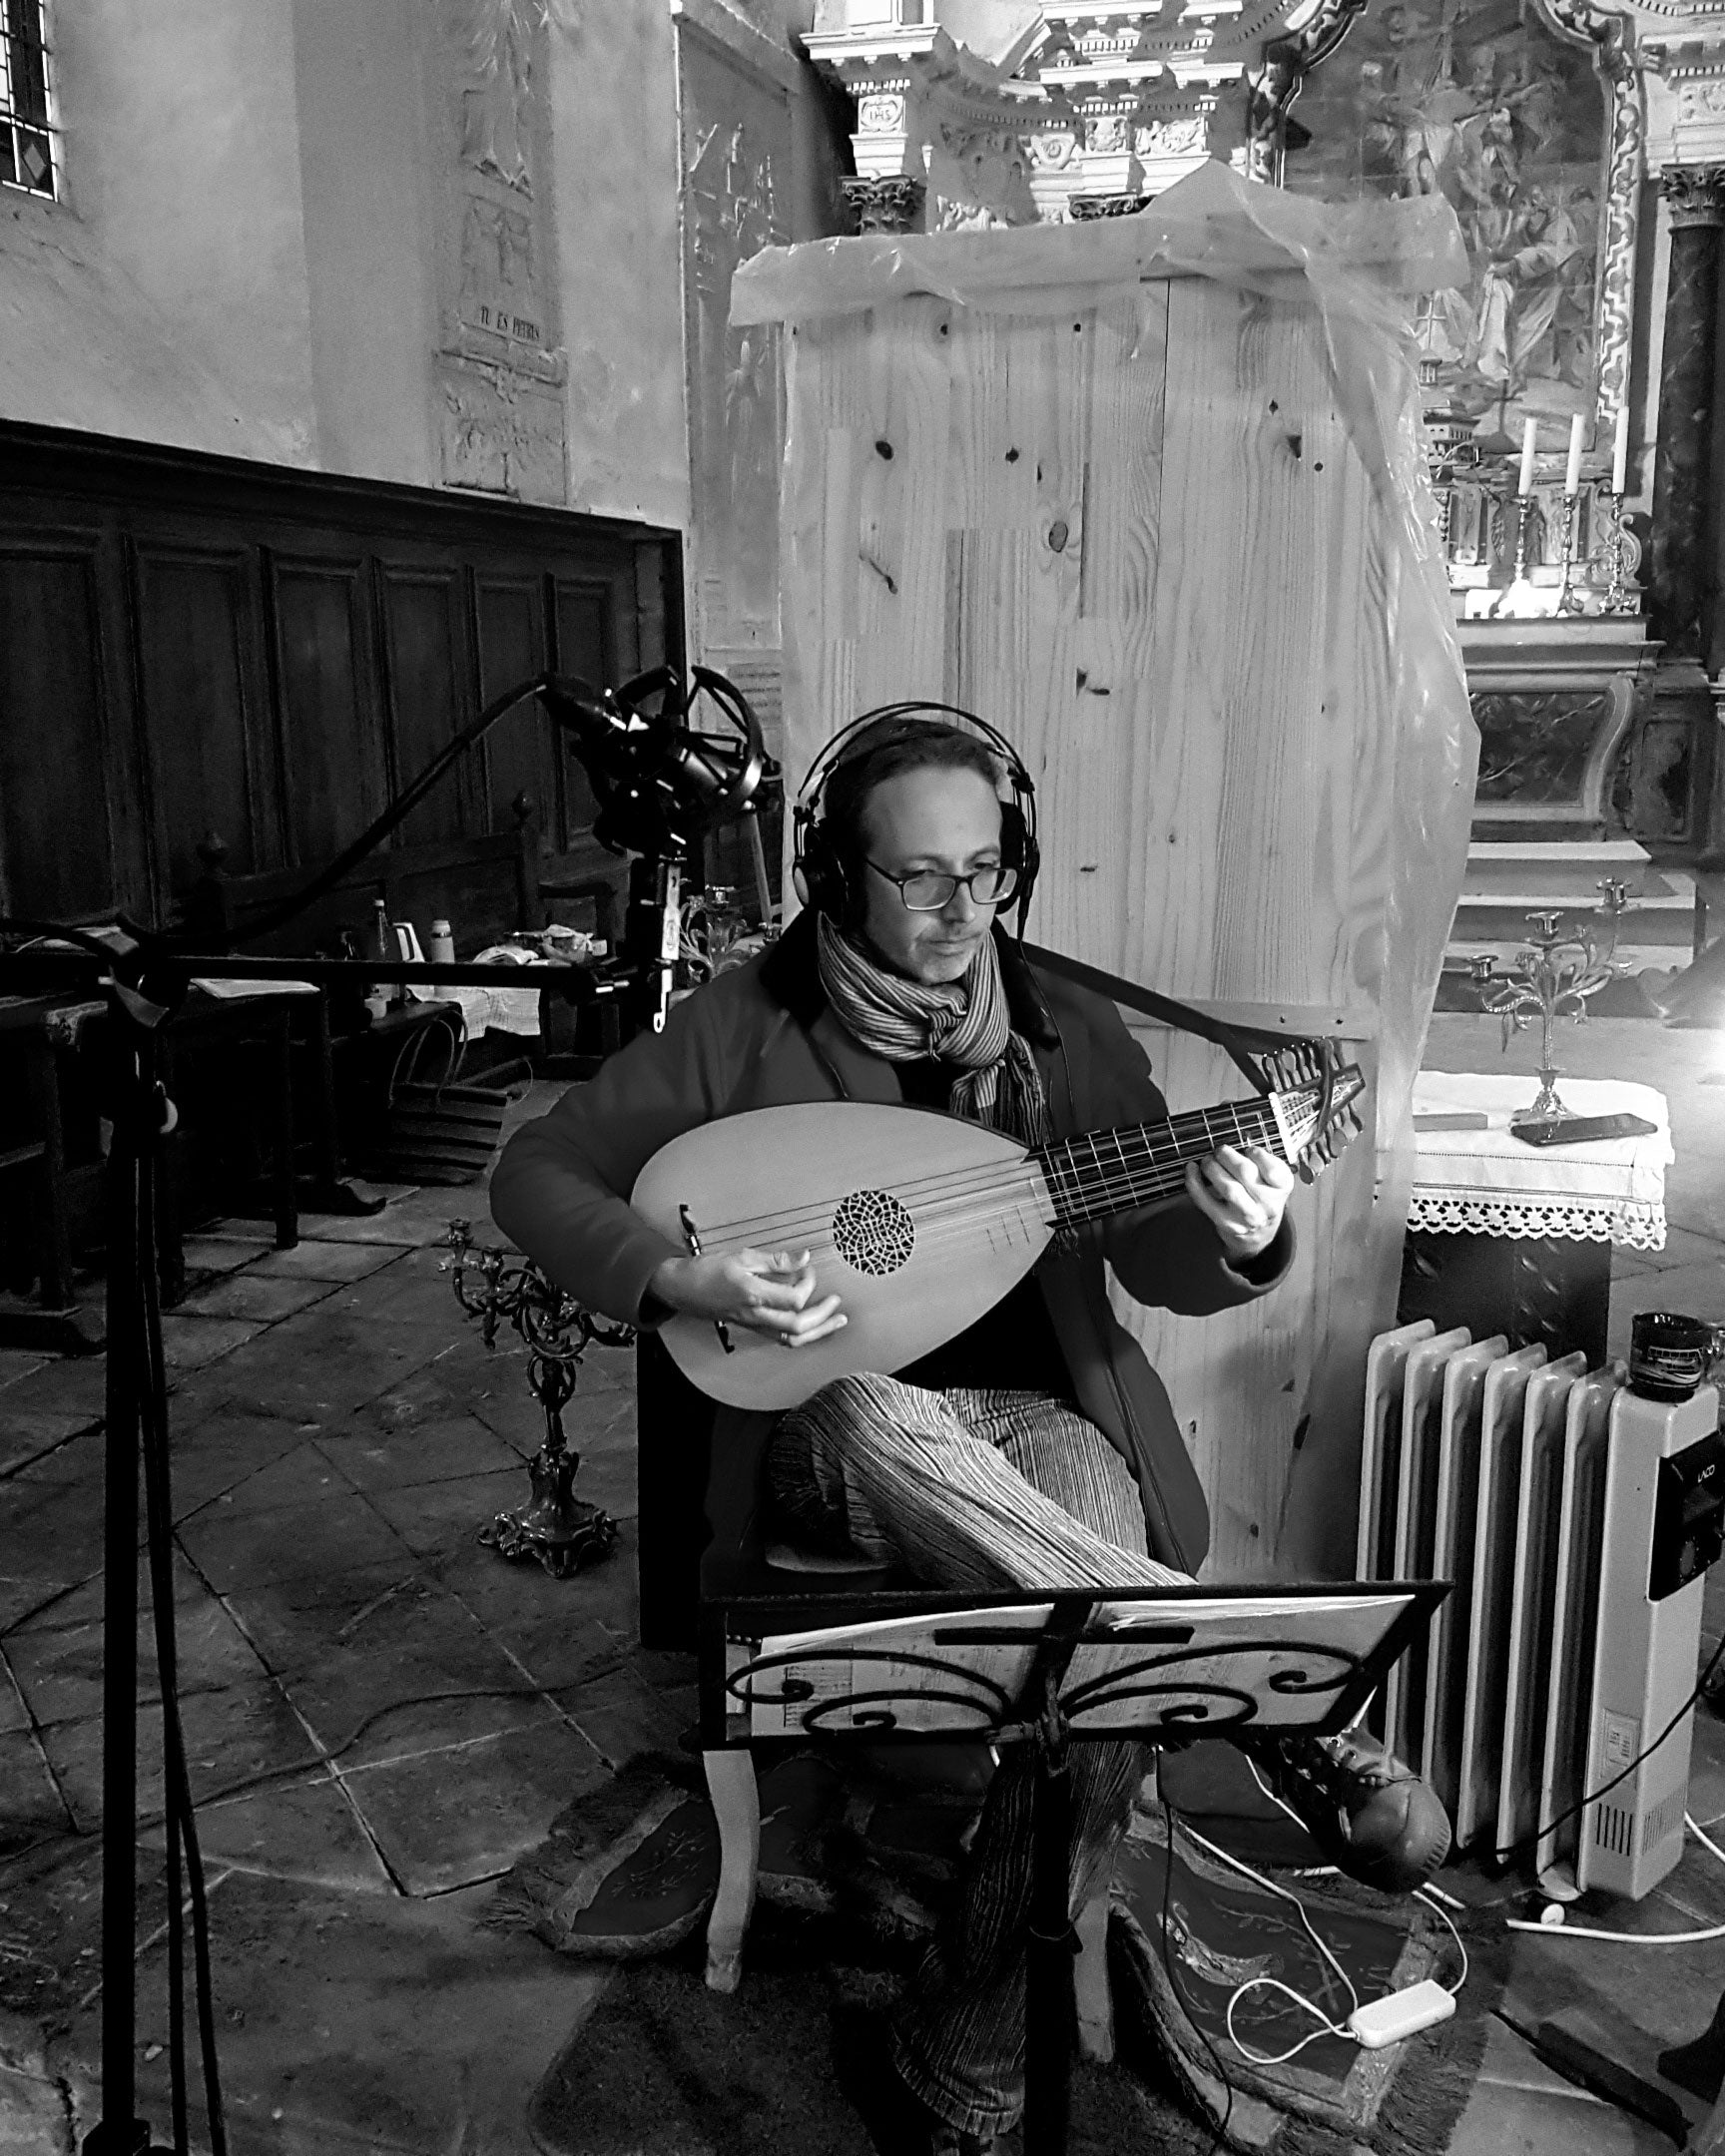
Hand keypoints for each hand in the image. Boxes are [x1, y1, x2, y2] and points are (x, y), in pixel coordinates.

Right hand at [647, 1247, 845, 1348]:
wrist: (681, 1288)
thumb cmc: (706, 1270)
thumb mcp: (742, 1256)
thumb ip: (776, 1260)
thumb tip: (803, 1258)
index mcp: (753, 1295)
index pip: (794, 1299)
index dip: (808, 1284)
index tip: (808, 1270)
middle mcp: (755, 1315)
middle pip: (798, 1327)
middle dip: (823, 1316)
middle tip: (835, 1303)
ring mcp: (753, 1324)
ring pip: (791, 1339)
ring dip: (817, 1331)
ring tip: (834, 1321)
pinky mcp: (751, 1326)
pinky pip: (780, 1337)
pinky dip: (800, 1333)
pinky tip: (810, 1325)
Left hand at [1185, 1144, 1293, 1261]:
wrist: (1257, 1233)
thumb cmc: (1261, 1196)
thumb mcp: (1271, 1178)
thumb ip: (1261, 1160)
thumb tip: (1237, 1138)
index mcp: (1282, 1187)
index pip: (1273, 1168)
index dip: (1256, 1154)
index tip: (1248, 1150)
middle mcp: (1268, 1204)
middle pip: (1245, 1172)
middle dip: (1227, 1156)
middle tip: (1219, 1151)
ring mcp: (1248, 1216)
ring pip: (1227, 1187)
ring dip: (1212, 1167)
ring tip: (1208, 1160)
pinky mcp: (1227, 1223)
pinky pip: (1206, 1201)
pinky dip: (1194, 1182)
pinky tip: (1191, 1170)